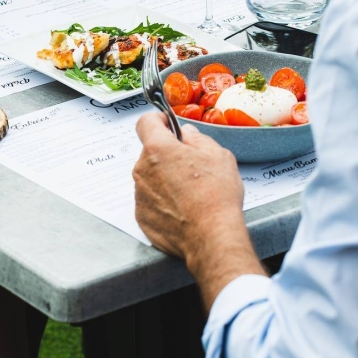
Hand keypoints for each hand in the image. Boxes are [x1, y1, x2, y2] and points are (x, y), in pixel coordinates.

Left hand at [133, 112, 244, 260]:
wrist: (211, 237)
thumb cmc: (216, 196)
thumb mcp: (218, 155)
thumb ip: (197, 138)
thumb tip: (187, 134)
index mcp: (158, 149)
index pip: (145, 122)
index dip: (158, 120)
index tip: (168, 124)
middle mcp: (142, 169)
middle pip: (150, 152)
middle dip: (167, 154)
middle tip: (190, 164)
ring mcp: (140, 194)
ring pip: (150, 176)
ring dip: (164, 178)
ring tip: (190, 191)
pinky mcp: (142, 216)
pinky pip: (150, 199)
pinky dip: (163, 200)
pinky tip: (182, 208)